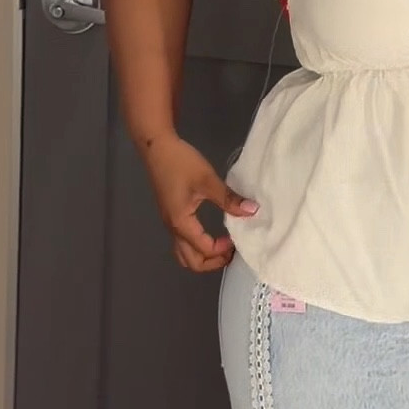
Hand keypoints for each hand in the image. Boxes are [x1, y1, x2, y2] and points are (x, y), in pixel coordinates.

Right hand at [144, 131, 257, 273]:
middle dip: (212, 262)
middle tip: (231, 251)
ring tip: (221, 246)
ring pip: (184, 253)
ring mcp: (169, 222)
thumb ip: (229, 199)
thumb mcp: (207, 180)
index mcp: (181, 223)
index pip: (204, 250)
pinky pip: (182, 241)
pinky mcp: (170, 214)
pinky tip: (209, 234)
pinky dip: (197, 246)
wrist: (156, 146)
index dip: (223, 250)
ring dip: (203, 256)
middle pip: (191, 261)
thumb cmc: (180, 163)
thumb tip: (252, 211)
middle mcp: (173, 228)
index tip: (238, 239)